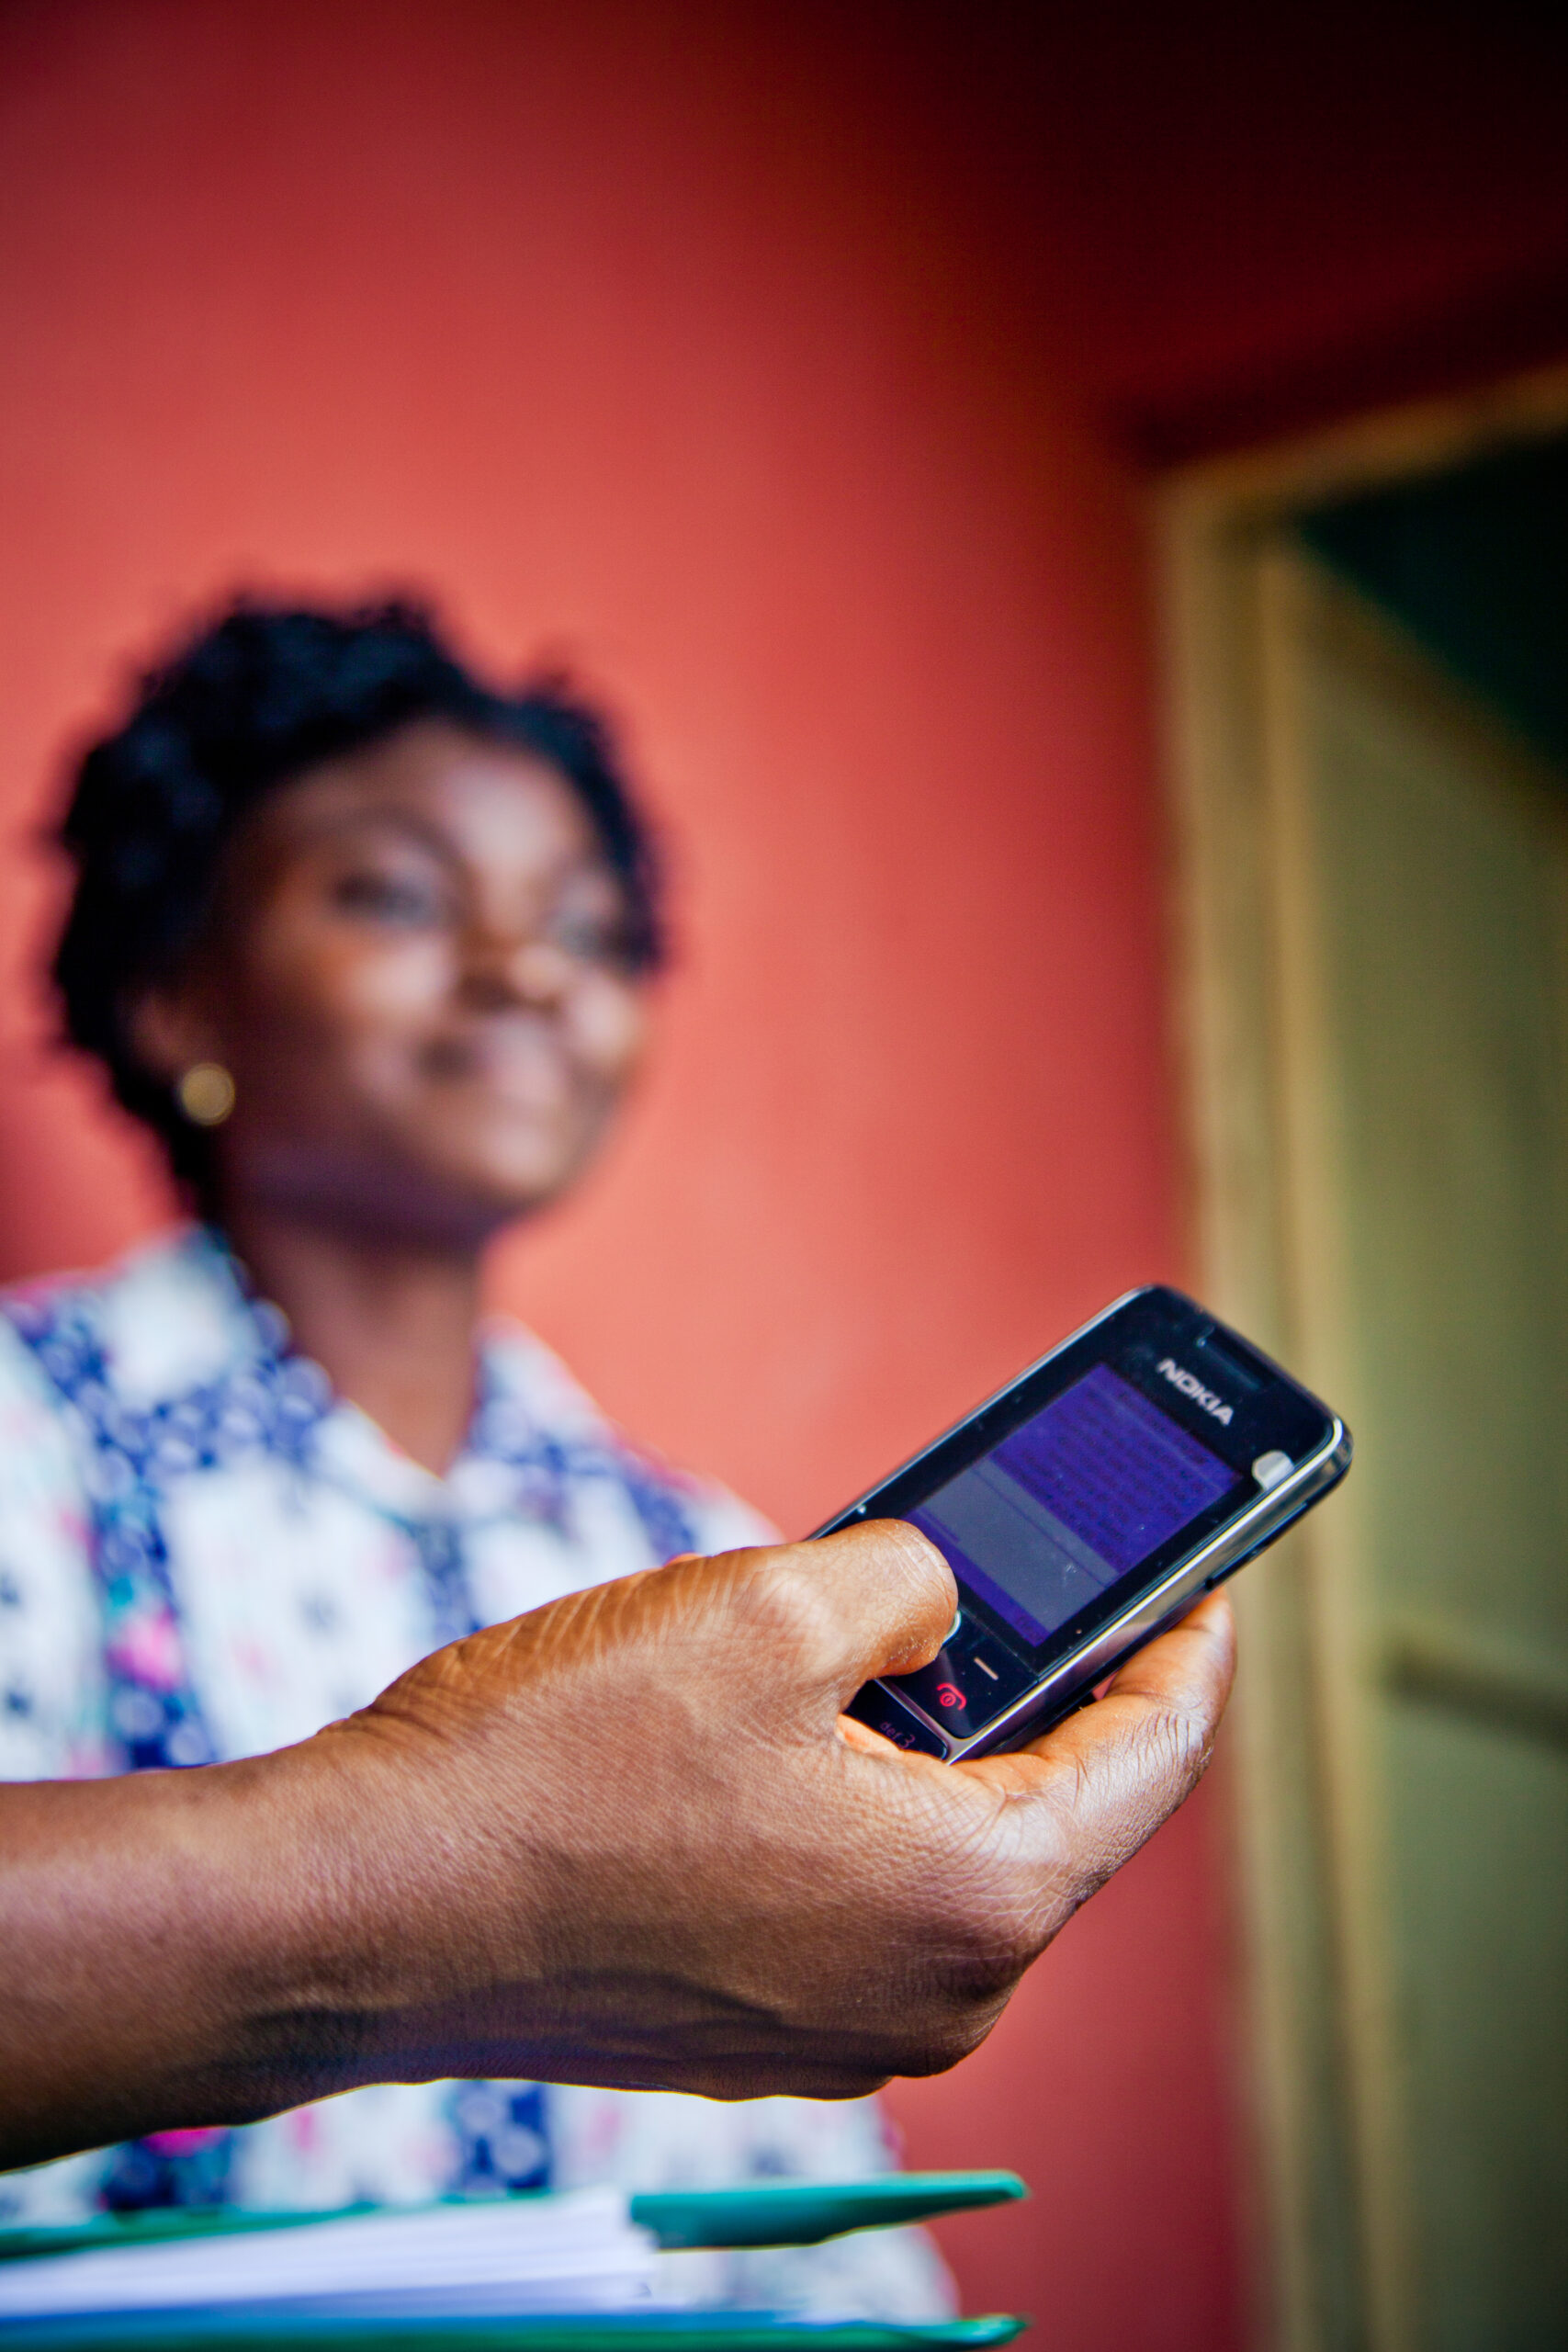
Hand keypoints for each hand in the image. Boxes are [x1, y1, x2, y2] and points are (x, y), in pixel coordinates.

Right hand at [0, 1523, 1232, 2164]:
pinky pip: (866, 1891)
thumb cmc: (554, 1767)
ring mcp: (846, 2026)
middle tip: (1036, 1573)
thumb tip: (945, 1593)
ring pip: (949, 1848)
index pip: (1149, 1757)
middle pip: (1050, 1808)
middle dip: (1046, 1681)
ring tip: (892, 1628)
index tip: (1204, 1577)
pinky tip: (797, 1721)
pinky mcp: (764, 2021)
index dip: (1184, 1643)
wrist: (368, 1909)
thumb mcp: (766, 1607)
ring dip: (938, 1739)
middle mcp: (933, 1995)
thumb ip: (911, 1578)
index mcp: (972, 1901)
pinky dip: (863, 1801)